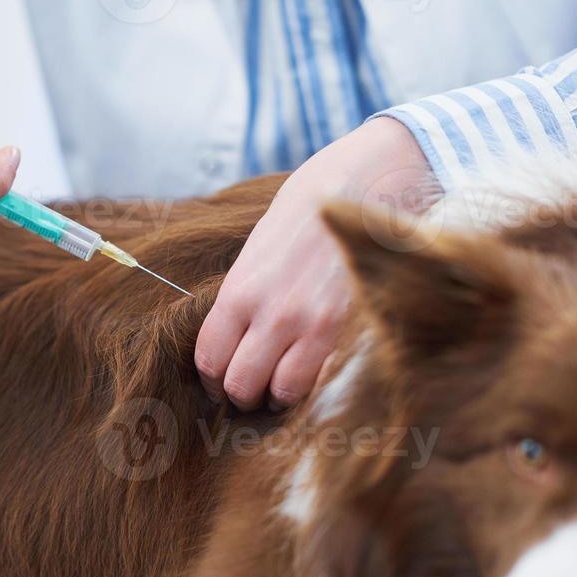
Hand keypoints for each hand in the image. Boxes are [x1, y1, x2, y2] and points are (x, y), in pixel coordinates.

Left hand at [195, 117, 431, 410]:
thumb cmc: (312, 204)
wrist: (367, 179)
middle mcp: (270, 313)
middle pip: (240, 384)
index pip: (209, 358)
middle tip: (254, 391)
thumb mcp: (261, 244)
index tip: (222, 382)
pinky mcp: (350, 330)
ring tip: (287, 387)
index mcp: (239, 289)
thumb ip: (247, 290)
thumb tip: (238, 328)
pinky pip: (323, 382)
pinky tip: (319, 377)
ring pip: (281, 393)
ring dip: (280, 396)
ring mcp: (311, 325)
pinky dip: (317, 389)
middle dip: (243, 394)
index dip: (213, 379)